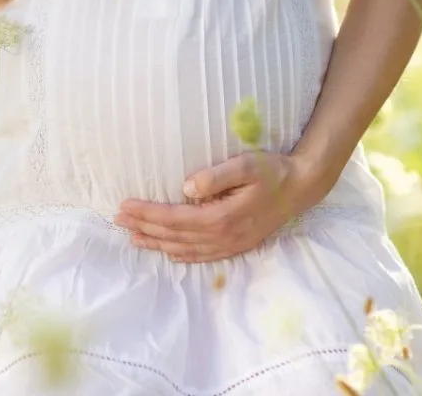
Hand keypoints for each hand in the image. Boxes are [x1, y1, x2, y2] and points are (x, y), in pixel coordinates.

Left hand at [114, 152, 326, 262]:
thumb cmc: (273, 171)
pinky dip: (180, 254)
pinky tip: (168, 251)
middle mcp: (224, 236)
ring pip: (184, 249)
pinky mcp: (237, 245)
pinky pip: (201, 256)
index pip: (174, 218)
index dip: (147, 213)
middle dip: (144, 227)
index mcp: (222, 217)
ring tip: (133, 236)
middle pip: (174, 236)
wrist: (303, 187)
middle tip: (118, 219)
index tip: (125, 205)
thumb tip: (186, 187)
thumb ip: (216, 176)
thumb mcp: (247, 165)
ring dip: (156, 243)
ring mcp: (231, 244)